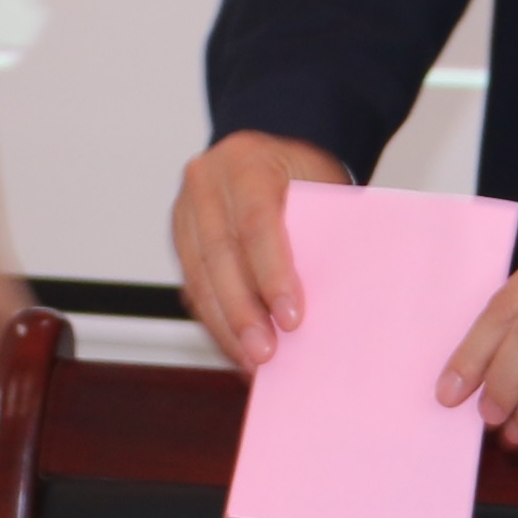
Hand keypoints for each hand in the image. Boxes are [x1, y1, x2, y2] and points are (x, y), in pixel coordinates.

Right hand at [170, 129, 353, 367]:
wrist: (267, 156)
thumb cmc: (301, 174)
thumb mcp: (321, 186)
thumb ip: (322, 230)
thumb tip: (338, 297)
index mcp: (246, 162)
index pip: (257, 223)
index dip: (273, 275)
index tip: (291, 319)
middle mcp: (207, 182)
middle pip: (220, 256)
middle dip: (243, 313)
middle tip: (265, 354)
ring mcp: (186, 210)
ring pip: (198, 278)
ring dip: (225, 327)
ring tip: (252, 362)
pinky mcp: (179, 238)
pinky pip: (193, 287)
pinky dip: (216, 322)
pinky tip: (237, 348)